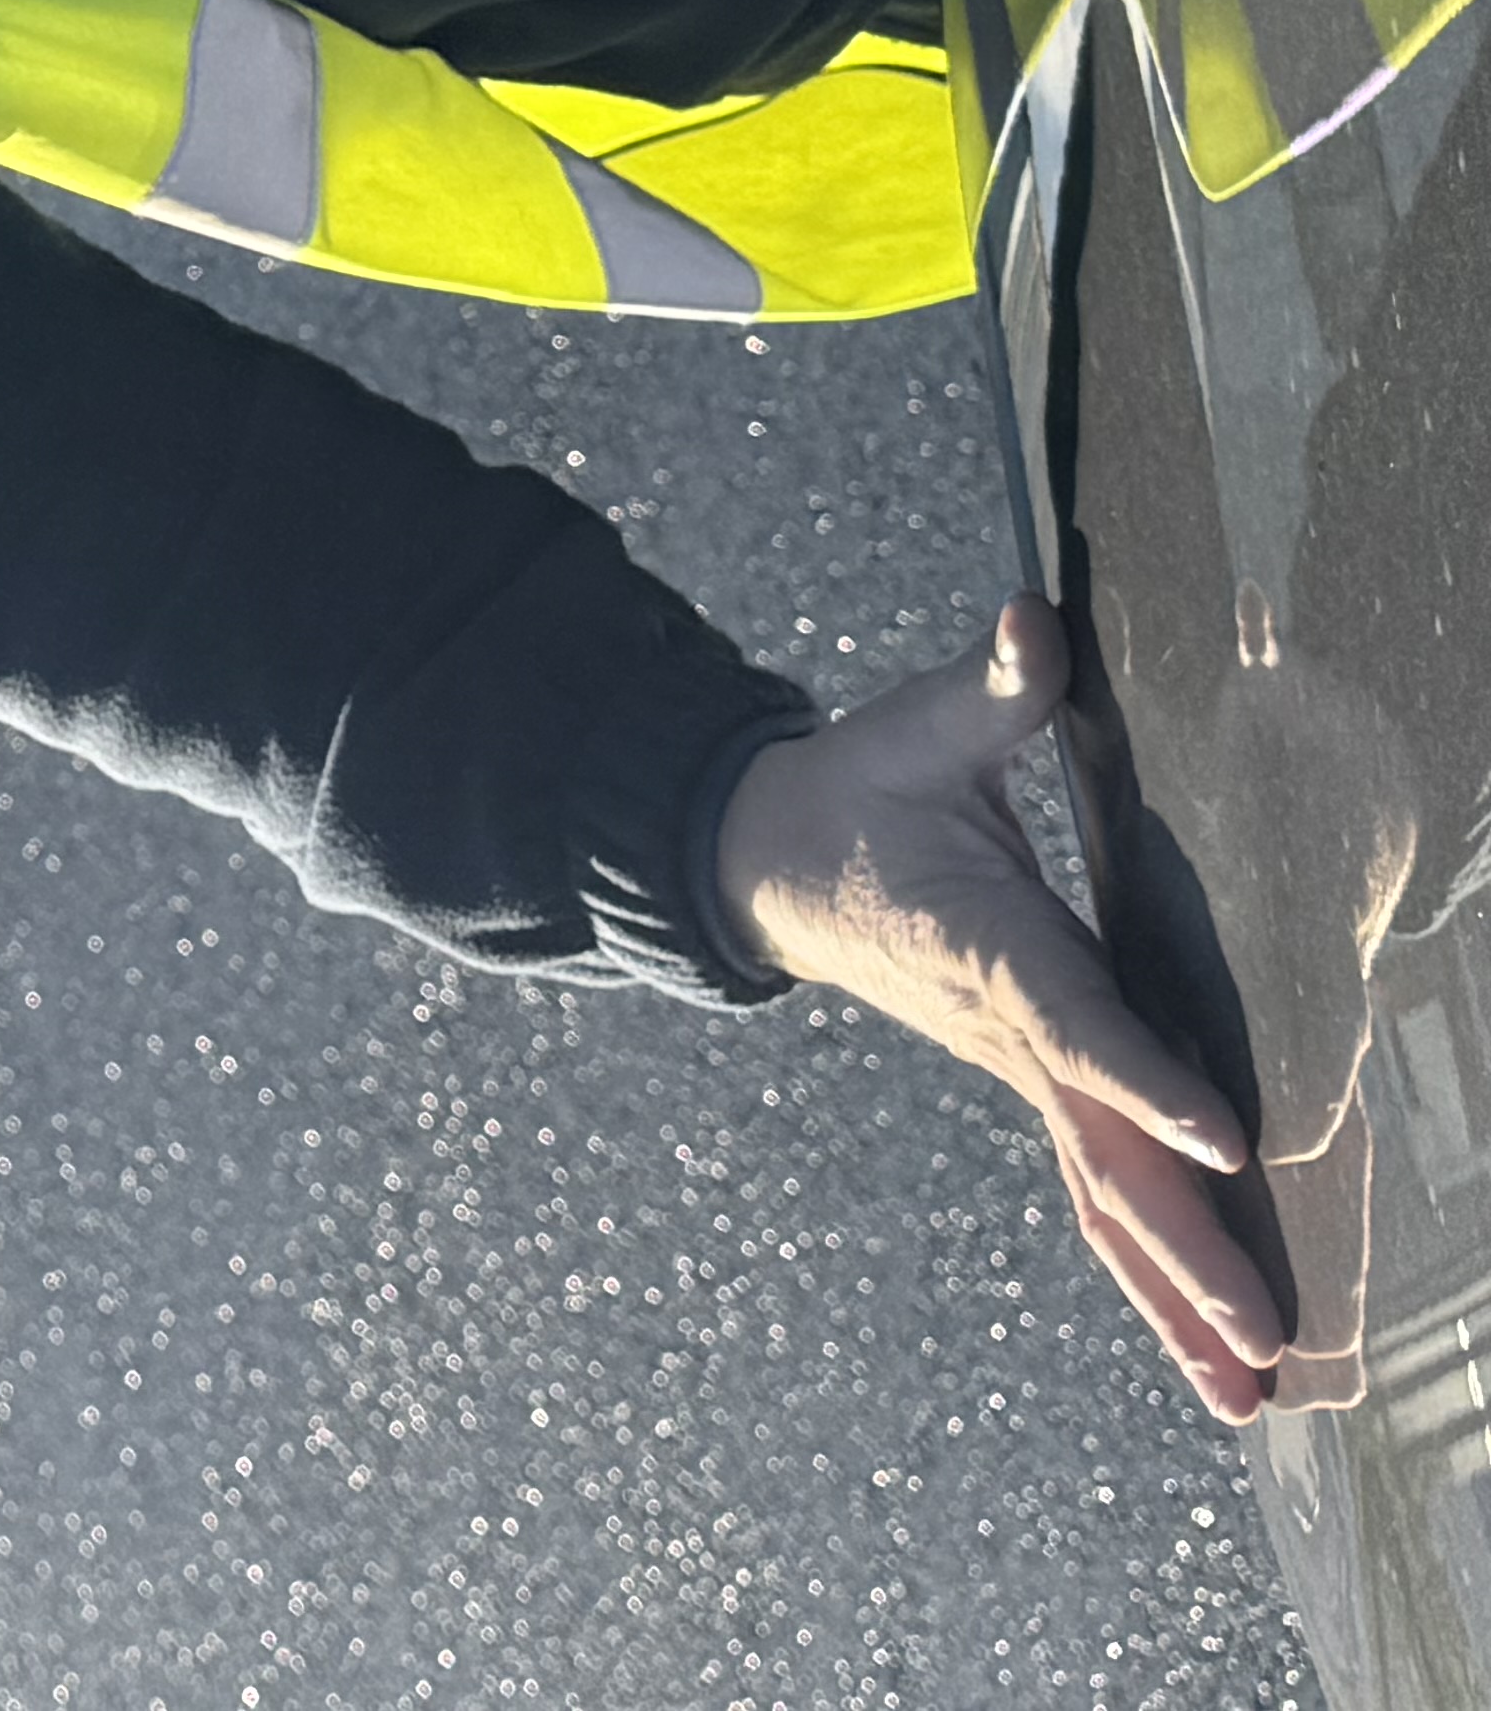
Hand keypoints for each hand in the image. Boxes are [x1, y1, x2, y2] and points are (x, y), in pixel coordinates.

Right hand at [717, 595, 1285, 1420]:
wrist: (757, 864)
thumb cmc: (850, 789)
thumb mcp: (913, 728)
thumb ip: (990, 687)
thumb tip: (1033, 623)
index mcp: (990, 948)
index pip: (1077, 1023)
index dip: (1145, 1076)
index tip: (1224, 1139)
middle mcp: (1010, 1035)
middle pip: (1106, 1162)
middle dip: (1188, 1258)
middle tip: (1263, 1345)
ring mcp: (1018, 1074)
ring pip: (1106, 1203)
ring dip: (1177, 1301)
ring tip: (1251, 1397)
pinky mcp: (1028, 1086)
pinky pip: (1099, 1194)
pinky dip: (1154, 1274)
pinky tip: (1206, 1343)